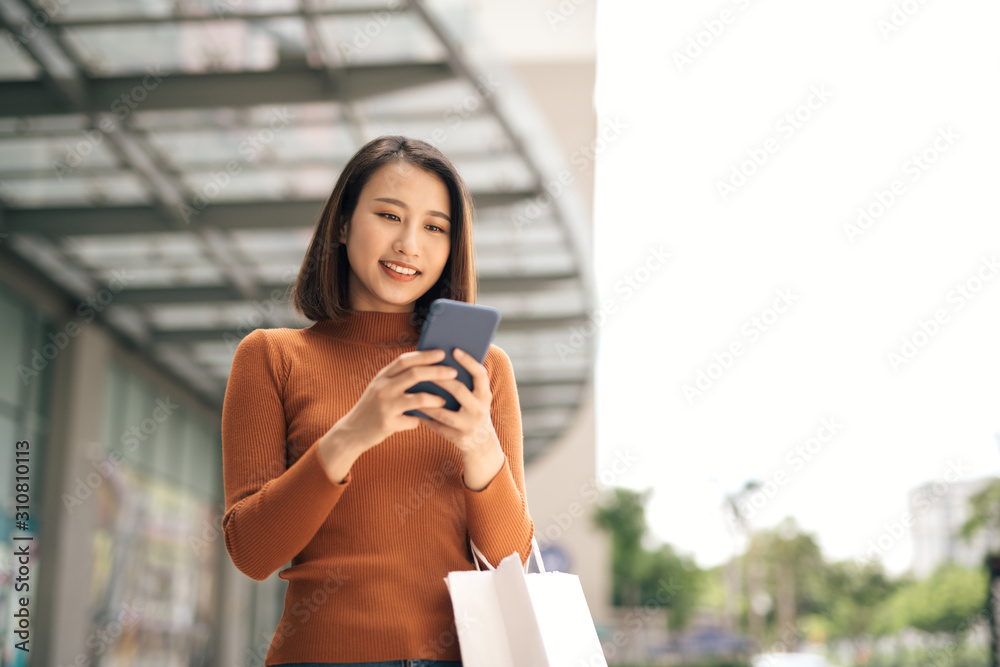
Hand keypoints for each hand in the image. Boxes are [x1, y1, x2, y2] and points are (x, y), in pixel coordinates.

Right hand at [332, 349, 457, 453]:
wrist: (352, 432)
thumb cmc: (372, 408)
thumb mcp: (380, 389)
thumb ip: (397, 380)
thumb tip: (427, 371)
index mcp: (381, 377)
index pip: (405, 360)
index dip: (424, 355)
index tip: (441, 353)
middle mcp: (382, 388)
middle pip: (415, 375)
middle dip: (437, 372)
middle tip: (453, 372)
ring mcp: (385, 406)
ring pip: (419, 399)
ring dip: (436, 399)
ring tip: (445, 400)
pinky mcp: (388, 424)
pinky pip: (413, 421)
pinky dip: (420, 421)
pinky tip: (424, 422)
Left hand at [416, 347, 498, 457]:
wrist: (481, 443)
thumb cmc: (473, 411)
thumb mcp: (477, 397)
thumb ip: (466, 382)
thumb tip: (443, 361)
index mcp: (485, 395)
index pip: (480, 375)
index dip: (468, 362)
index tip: (454, 350)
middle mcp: (479, 409)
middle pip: (459, 390)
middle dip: (440, 378)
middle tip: (425, 368)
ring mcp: (468, 425)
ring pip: (444, 412)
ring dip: (427, 400)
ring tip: (413, 389)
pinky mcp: (457, 437)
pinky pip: (437, 426)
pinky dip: (425, 417)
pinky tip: (414, 408)